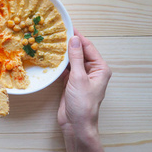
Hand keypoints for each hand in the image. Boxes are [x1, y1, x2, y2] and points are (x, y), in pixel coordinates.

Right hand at [58, 29, 111, 151]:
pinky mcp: (71, 83)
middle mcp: (92, 71)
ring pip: (72, 60)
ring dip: (63, 54)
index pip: (88, 47)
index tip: (67, 27)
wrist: (76, 124)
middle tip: (55, 34)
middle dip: (69, 44)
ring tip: (51, 43)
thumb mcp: (79, 78)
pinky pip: (66, 69)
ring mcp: (81, 77)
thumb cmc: (82, 103)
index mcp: (100, 68)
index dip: (78, 37)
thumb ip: (76, 57)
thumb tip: (74, 39)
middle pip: (80, 52)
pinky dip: (59, 64)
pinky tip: (51, 58)